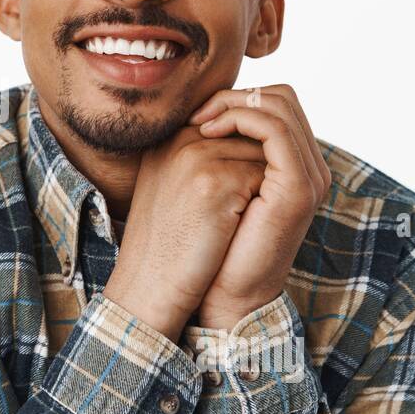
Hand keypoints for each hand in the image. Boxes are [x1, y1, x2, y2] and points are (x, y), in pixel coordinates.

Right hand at [103, 122, 266, 338]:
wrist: (148, 286)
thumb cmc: (166, 246)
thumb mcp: (173, 190)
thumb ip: (200, 160)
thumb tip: (249, 147)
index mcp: (168, 139)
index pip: (230, 127)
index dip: (243, 162)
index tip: (231, 200)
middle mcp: (180, 140)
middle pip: (249, 137)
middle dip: (257, 171)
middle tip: (236, 213)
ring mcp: (196, 157)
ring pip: (262, 154)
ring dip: (262, 187)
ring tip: (232, 221)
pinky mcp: (214, 181)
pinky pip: (265, 176)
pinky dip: (262, 203)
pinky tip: (235, 229)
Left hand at [187, 84, 331, 330]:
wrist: (220, 293)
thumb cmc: (211, 243)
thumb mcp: (214, 185)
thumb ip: (220, 150)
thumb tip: (195, 112)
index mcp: (293, 165)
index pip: (275, 104)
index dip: (235, 99)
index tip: (196, 115)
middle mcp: (309, 167)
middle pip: (282, 98)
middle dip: (236, 95)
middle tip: (199, 114)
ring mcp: (309, 176)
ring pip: (280, 105)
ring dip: (234, 103)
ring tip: (200, 122)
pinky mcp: (298, 187)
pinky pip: (275, 129)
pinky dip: (240, 118)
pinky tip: (209, 132)